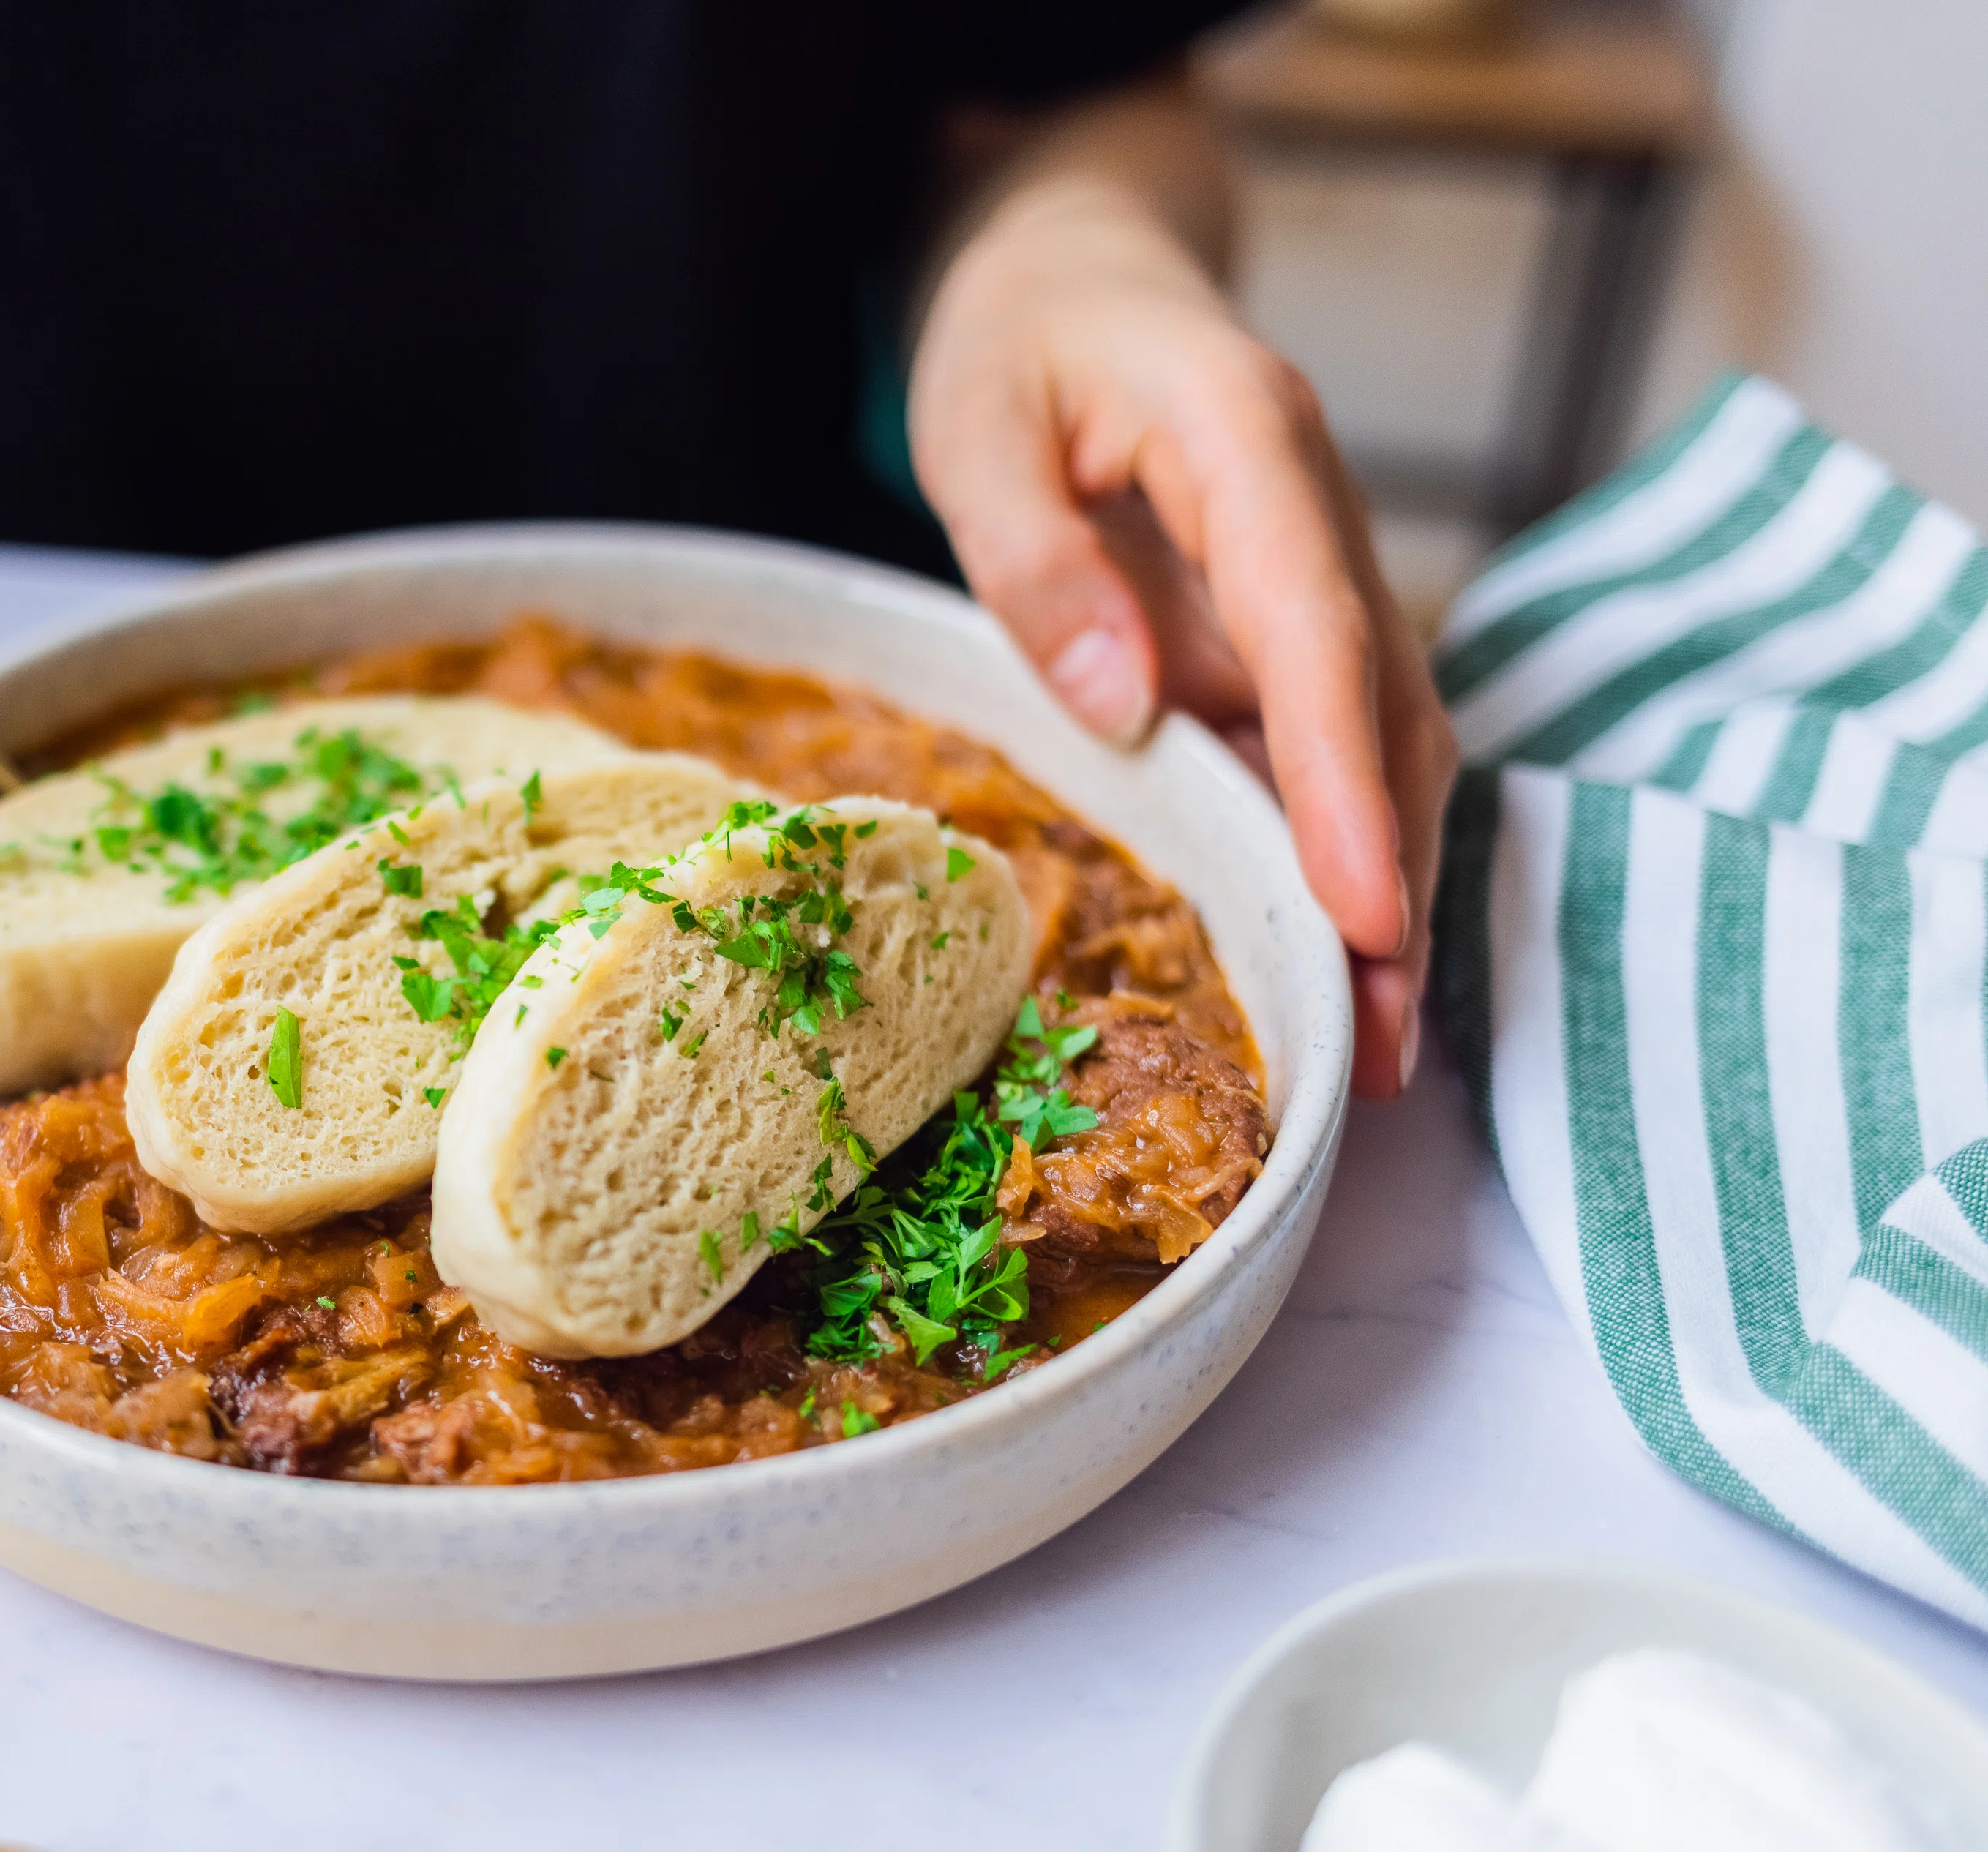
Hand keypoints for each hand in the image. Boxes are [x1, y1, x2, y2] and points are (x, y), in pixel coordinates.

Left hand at [909, 178, 1456, 1099]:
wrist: (1082, 275)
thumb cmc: (1023, 342)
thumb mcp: (980, 423)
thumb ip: (1039, 557)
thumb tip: (1121, 702)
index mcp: (1248, 440)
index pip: (1315, 627)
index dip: (1343, 779)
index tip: (1362, 909)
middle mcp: (1316, 513)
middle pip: (1386, 708)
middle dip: (1395, 878)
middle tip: (1379, 1046)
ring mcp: (1320, 575)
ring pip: (1387, 742)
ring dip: (1388, 890)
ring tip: (1368, 1052)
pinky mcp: (1296, 630)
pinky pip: (1337, 748)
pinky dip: (1342, 856)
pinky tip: (1329, 969)